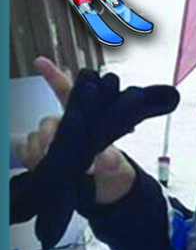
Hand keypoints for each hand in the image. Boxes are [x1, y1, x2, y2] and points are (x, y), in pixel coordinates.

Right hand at [23, 57, 135, 201]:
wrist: (104, 186)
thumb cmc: (110, 166)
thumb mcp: (114, 161)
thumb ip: (108, 158)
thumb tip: (99, 159)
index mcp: (83, 121)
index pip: (68, 94)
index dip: (54, 76)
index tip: (41, 62)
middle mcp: (63, 128)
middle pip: (46, 123)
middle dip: (47, 136)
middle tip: (53, 149)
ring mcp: (50, 142)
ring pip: (34, 138)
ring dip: (40, 151)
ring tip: (53, 163)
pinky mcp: (39, 156)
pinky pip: (25, 151)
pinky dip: (31, 160)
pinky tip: (40, 166)